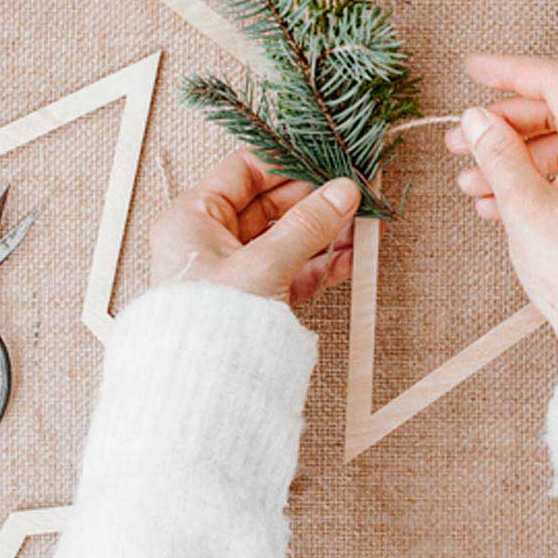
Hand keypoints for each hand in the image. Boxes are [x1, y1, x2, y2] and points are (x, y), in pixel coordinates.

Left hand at [149, 149, 360, 304]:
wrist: (200, 397)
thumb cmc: (211, 324)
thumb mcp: (263, 264)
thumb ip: (308, 224)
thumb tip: (344, 190)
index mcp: (193, 219)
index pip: (244, 171)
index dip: (287, 163)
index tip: (327, 160)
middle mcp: (210, 241)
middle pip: (272, 204)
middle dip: (317, 200)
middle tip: (355, 193)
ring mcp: (235, 271)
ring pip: (288, 237)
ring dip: (327, 231)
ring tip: (364, 225)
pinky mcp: (255, 300)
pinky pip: (293, 269)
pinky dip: (322, 262)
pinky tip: (353, 256)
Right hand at [445, 55, 557, 362]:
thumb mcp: (524, 207)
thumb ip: (497, 151)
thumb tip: (477, 118)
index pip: (556, 81)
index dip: (508, 72)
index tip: (472, 69)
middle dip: (504, 129)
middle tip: (459, 141)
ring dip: (515, 162)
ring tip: (470, 183)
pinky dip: (540, 182)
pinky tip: (498, 202)